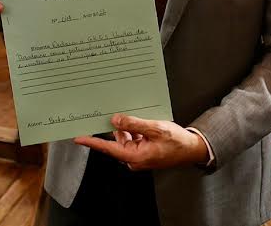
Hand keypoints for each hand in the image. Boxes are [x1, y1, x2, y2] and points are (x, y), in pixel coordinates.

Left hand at [74, 115, 209, 170]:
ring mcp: (138, 155)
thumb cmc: (177, 142)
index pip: (108, 148)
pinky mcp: (143, 151)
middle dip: (114, 127)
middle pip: (116, 141)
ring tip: (133, 114)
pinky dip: (134, 130)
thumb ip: (134, 124)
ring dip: (127, 127)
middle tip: (107, 112)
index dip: (92, 142)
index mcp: (134, 157)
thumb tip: (115, 120)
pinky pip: (132, 139)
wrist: (192, 149)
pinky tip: (139, 120)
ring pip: (125, 138)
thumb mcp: (155, 129)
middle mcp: (134, 158)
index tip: (78, 137)